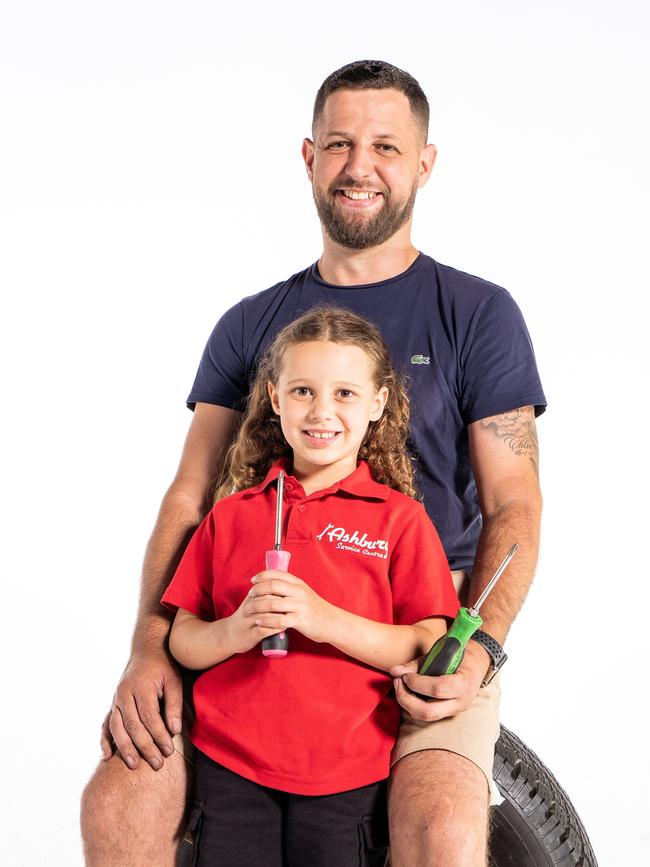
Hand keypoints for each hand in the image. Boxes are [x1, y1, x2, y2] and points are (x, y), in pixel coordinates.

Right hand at [100, 649, 182, 770]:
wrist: (147, 650)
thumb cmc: (164, 667)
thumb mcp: (174, 681)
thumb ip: (174, 704)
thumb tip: (174, 730)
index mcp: (140, 686)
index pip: (150, 717)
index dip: (159, 736)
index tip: (169, 752)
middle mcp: (124, 693)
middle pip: (132, 725)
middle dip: (145, 747)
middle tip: (157, 764)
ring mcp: (115, 699)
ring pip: (116, 727)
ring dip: (124, 748)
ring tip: (134, 765)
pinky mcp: (112, 704)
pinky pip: (106, 724)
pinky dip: (105, 740)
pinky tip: (107, 756)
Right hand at [223, 585, 297, 653]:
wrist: (230, 634)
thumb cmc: (248, 616)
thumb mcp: (254, 601)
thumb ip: (267, 591)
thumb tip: (286, 582)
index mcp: (251, 597)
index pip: (267, 587)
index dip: (281, 590)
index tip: (293, 593)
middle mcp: (248, 607)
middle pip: (267, 599)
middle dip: (283, 601)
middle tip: (296, 604)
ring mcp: (248, 621)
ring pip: (265, 615)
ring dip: (280, 615)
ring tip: (292, 615)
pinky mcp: (249, 634)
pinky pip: (263, 630)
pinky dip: (275, 628)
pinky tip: (284, 627)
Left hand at [245, 569, 333, 643]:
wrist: (331, 622)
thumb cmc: (314, 608)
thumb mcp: (303, 592)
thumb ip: (289, 587)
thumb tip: (270, 583)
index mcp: (298, 583)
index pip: (277, 573)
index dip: (262, 576)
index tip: (252, 581)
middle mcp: (299, 592)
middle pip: (272, 586)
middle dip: (257, 590)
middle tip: (249, 596)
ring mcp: (300, 606)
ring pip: (273, 603)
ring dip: (257, 606)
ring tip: (249, 609)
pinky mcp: (300, 620)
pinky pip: (278, 620)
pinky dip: (266, 620)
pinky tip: (259, 621)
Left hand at [390, 640, 489, 721]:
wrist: (478, 662)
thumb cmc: (459, 652)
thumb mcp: (441, 652)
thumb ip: (417, 663)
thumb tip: (394, 671)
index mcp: (464, 683)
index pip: (438, 688)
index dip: (418, 683)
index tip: (406, 675)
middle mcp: (461, 701)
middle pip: (429, 711)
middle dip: (407, 699)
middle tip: (397, 682)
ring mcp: (456, 710)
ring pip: (426, 717)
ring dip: (407, 703)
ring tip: (400, 685)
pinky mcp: (448, 712)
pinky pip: (427, 715)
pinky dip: (413, 706)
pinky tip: (408, 691)